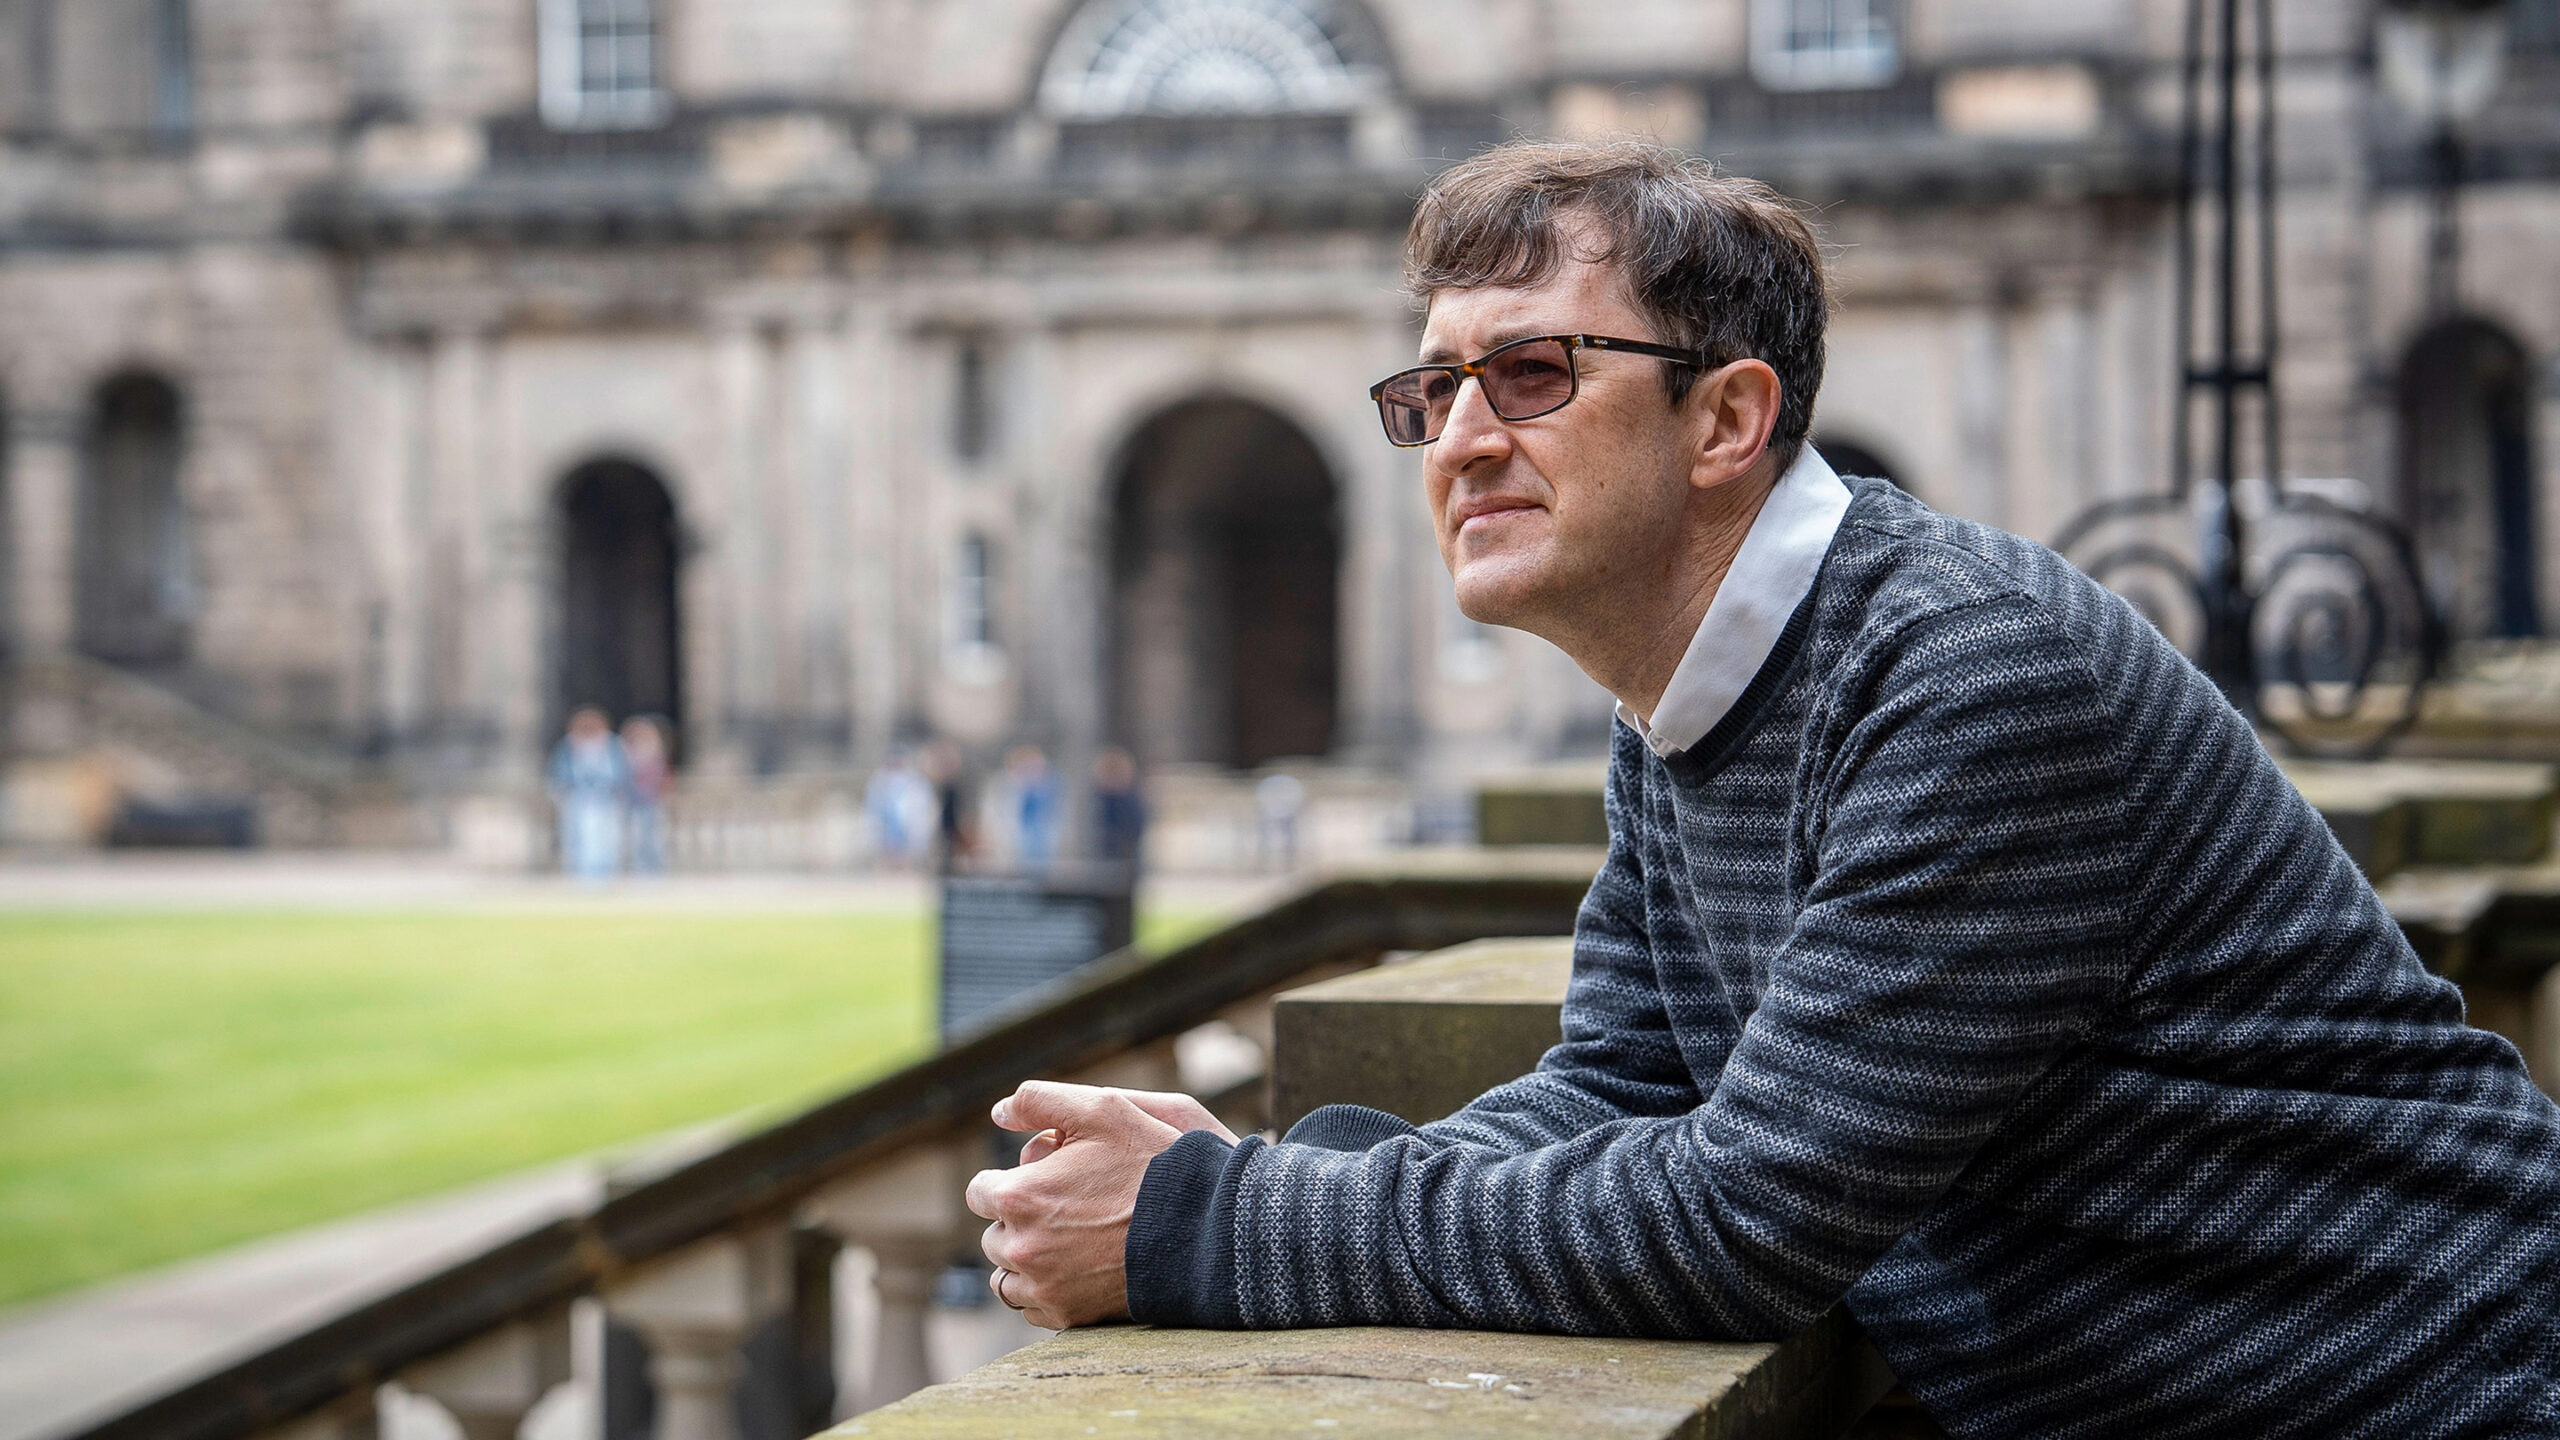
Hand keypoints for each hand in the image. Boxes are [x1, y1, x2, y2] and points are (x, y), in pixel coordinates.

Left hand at [966, 1081, 1237, 1329]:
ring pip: (1006, 1276)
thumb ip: (1040, 1100)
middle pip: (994, 1236)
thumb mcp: (1102, 1109)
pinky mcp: (1066, 1316)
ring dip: (1025, 1259)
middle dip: (1018, 1221)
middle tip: (1063, 1208)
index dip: (1008, 1181)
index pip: (979, 1192)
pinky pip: (1032, 1306)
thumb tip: (998, 1112)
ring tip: (1067, 1241)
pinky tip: (1077, 1269)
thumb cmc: (1154, 1164)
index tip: (1038, 1181)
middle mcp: (1020, 1247)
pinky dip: (1045, 1290)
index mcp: (1019, 1196)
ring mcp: (1042, 1287)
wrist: (1203, 1229)